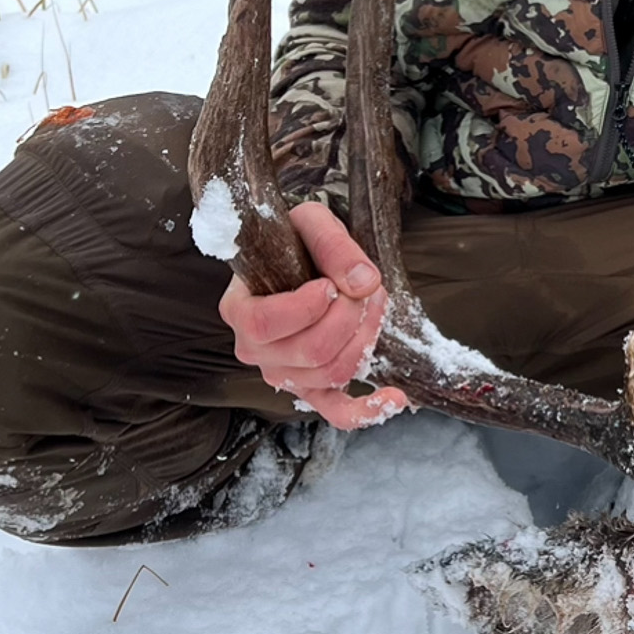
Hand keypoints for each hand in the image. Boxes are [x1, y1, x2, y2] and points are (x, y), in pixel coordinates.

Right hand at [217, 202, 409, 429]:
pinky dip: (366, 410)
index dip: (304, 308)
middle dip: (349, 316)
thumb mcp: (311, 223)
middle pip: (310, 351)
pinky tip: (394, 398)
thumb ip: (332, 244)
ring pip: (332, 373)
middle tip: (363, 287)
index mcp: (239, 310)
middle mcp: (255, 350)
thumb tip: (362, 282)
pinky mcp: (313, 387)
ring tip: (373, 303)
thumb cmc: (297, 241)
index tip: (328, 284)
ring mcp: (283, 373)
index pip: (264, 324)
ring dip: (365, 337)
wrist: (302, 256)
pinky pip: (336, 410)